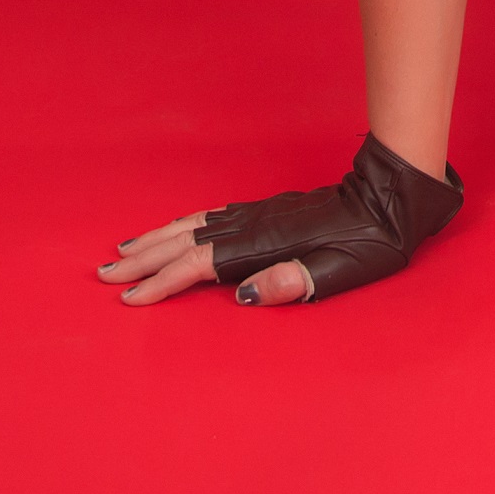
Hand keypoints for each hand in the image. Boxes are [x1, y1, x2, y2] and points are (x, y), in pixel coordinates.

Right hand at [92, 134, 460, 309]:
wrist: (392, 194)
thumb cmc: (374, 240)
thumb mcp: (344, 271)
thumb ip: (295, 282)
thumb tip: (244, 295)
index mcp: (268, 243)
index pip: (202, 266)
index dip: (164, 282)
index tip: (130, 299)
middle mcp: (255, 224)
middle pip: (186, 242)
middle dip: (143, 258)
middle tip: (102, 273)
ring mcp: (257, 214)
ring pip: (193, 226)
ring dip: (155, 239)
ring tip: (122, 251)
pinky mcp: (264, 210)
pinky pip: (208, 218)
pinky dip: (180, 226)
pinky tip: (170, 231)